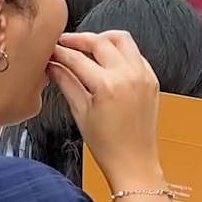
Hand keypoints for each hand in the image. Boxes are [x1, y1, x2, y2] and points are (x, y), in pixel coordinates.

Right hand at [47, 31, 162, 190]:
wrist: (134, 163)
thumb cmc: (107, 146)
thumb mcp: (80, 113)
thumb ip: (67, 83)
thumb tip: (53, 66)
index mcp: (107, 86)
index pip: (77, 58)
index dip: (60, 51)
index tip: (50, 50)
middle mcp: (128, 76)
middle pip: (100, 41)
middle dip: (79, 39)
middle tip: (65, 43)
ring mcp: (143, 76)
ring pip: (122, 39)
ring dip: (103, 38)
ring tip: (87, 46)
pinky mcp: (152, 79)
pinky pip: (136, 53)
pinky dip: (120, 51)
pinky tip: (108, 60)